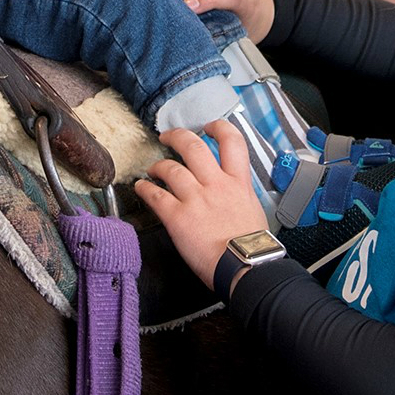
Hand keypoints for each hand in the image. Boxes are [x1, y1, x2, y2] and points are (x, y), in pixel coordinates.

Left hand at [134, 121, 267, 287]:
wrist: (247, 267)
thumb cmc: (252, 247)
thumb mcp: (253, 209)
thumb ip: (238, 194)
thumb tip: (231, 193)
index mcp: (238, 182)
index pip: (232, 141)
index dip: (219, 127)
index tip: (209, 127)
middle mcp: (216, 184)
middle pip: (193, 147)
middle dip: (177, 136)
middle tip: (168, 136)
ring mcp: (196, 199)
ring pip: (171, 169)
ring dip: (158, 165)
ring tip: (152, 168)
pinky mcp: (178, 217)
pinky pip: (156, 196)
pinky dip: (146, 189)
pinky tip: (142, 187)